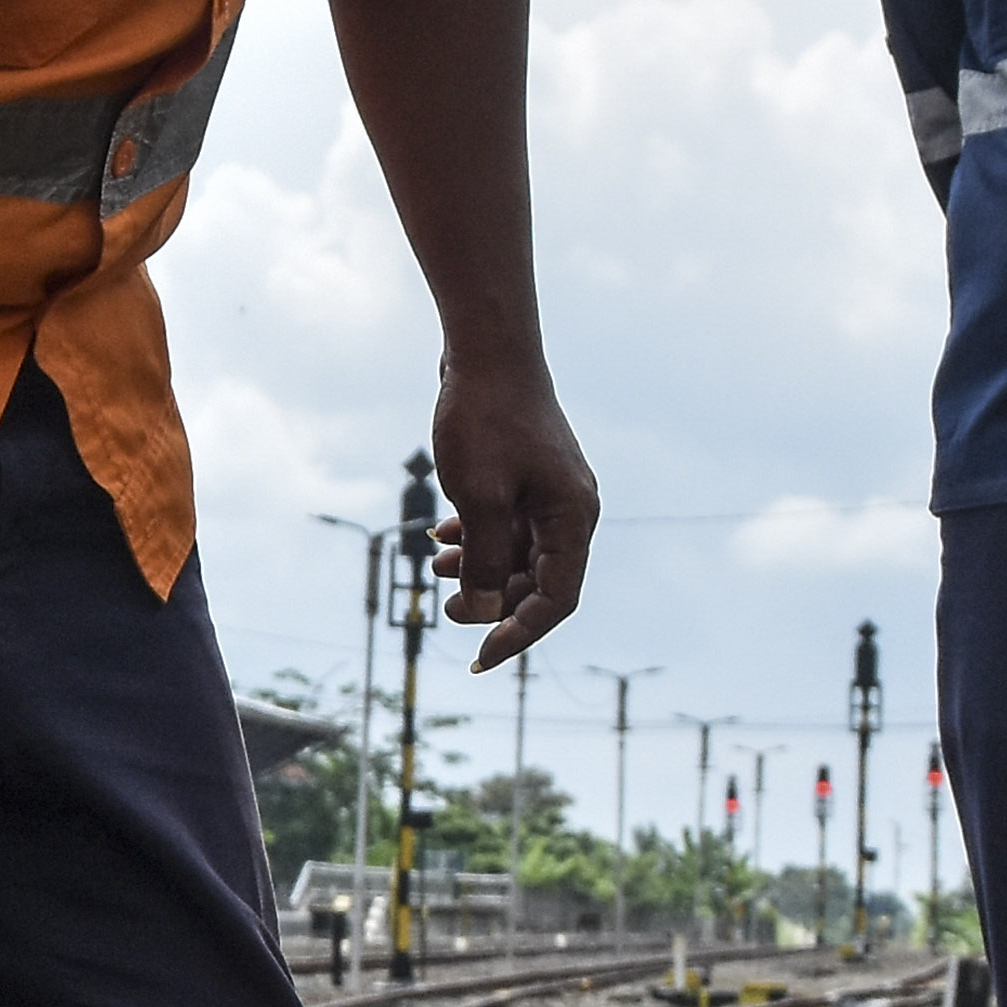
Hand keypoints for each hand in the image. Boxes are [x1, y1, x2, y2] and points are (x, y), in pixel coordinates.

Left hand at [425, 356, 598, 666]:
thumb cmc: (484, 417)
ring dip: (480, 567)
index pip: (556, 601)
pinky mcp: (528, 474)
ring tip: (433, 568)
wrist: (485, 347)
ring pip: (519, 551)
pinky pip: (509, 522)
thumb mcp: (479, 498)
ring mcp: (551, 490)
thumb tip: (486, 613)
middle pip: (539, 581)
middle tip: (444, 609)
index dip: (517, 635)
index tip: (477, 659)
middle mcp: (571, 508)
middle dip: (492, 601)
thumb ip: (486, 562)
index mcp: (573, 519)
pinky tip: (441, 534)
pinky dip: (477, 535)